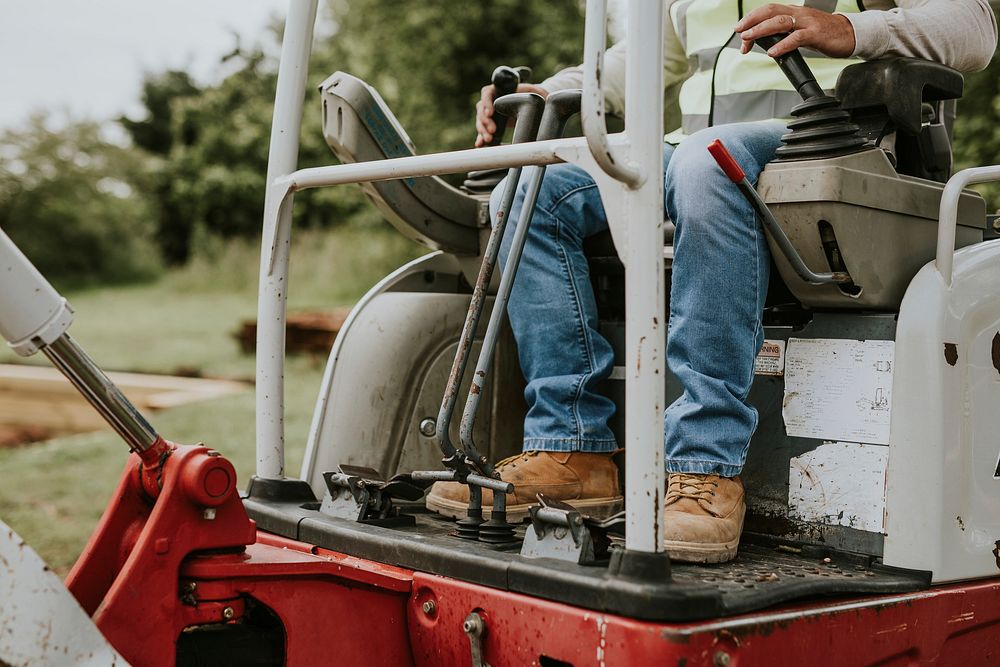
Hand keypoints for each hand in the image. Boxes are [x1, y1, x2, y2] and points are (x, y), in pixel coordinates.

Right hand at [475, 83, 548, 146]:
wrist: (532, 104)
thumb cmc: (532, 95)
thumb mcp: (533, 92)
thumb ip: (532, 91)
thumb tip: (538, 94)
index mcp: (498, 89)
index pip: (487, 93)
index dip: (486, 103)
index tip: (490, 113)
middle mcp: (491, 100)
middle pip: (481, 110)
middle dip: (485, 121)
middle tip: (493, 130)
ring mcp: (489, 112)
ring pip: (481, 121)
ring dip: (483, 131)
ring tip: (489, 139)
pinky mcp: (491, 123)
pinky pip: (483, 130)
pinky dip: (481, 137)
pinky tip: (480, 144)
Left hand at [734, 4, 855, 58]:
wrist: (849, 34)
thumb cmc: (823, 33)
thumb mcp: (799, 31)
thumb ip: (782, 35)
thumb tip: (761, 45)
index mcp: (793, 12)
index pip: (767, 10)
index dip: (751, 19)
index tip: (739, 30)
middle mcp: (798, 14)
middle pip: (771, 11)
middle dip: (752, 21)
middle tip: (739, 31)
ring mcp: (807, 22)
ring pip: (780, 21)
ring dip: (761, 30)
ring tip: (748, 38)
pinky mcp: (816, 34)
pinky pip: (797, 37)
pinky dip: (782, 45)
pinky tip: (772, 51)